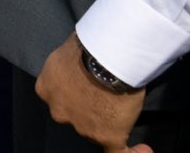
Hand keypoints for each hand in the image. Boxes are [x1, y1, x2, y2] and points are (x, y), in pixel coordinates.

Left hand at [35, 33, 149, 151]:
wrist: (106, 59)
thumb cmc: (88, 47)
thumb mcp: (66, 52)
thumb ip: (68, 67)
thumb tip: (78, 63)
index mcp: (46, 88)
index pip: (59, 97)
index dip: (75, 94)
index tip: (87, 90)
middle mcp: (59, 111)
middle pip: (74, 115)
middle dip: (87, 108)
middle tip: (106, 94)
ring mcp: (82, 126)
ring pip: (94, 130)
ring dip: (107, 121)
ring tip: (123, 107)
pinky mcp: (106, 136)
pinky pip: (117, 152)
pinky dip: (131, 152)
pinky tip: (143, 149)